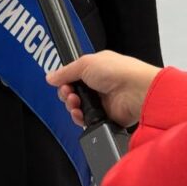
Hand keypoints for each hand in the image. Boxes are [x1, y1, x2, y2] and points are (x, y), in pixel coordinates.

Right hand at [46, 52, 161, 127]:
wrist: (136, 91)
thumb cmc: (119, 72)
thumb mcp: (85, 63)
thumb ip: (65, 72)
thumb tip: (51, 77)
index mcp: (96, 69)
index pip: (73, 77)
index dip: (65, 81)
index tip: (63, 83)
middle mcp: (99, 86)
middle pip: (73, 94)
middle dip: (67, 94)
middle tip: (70, 93)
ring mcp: (103, 103)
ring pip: (78, 108)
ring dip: (72, 106)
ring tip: (75, 103)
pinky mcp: (107, 118)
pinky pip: (87, 122)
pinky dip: (80, 119)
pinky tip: (80, 114)